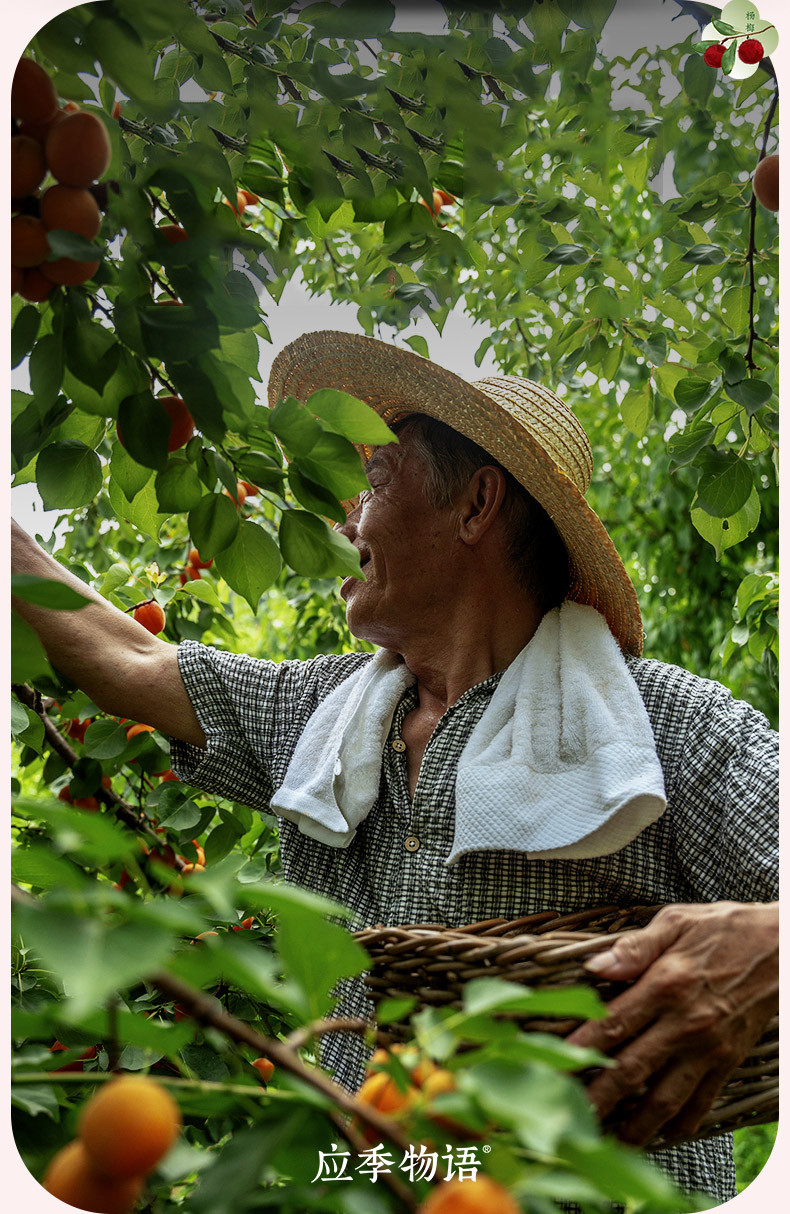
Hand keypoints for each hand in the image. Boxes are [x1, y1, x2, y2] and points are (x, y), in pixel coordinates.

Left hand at [565, 901, 777, 1145]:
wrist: (782, 947)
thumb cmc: (725, 928)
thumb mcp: (676, 922)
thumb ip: (634, 947)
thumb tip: (595, 966)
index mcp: (666, 984)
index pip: (613, 1024)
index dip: (581, 1048)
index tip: (555, 1066)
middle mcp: (685, 1022)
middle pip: (632, 1069)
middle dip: (598, 1098)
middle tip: (571, 1118)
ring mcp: (709, 1047)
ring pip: (666, 1097)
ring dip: (636, 1125)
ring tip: (611, 1142)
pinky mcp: (729, 1059)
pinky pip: (702, 1100)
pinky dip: (683, 1123)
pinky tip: (663, 1135)